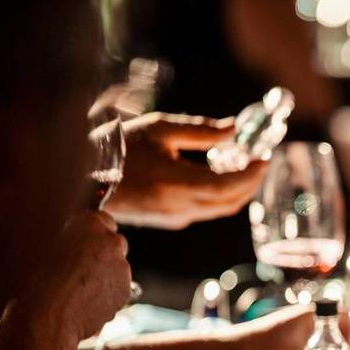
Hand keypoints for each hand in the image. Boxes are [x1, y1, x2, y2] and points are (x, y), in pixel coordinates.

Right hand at [16, 211, 130, 341]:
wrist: (48, 318)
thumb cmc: (38, 281)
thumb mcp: (47, 247)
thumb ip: (71, 238)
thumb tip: (79, 240)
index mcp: (90, 224)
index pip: (102, 219)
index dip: (92, 232)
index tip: (83, 240)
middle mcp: (112, 242)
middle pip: (114, 242)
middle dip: (103, 251)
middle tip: (81, 266)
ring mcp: (122, 267)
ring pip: (118, 266)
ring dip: (105, 273)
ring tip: (80, 289)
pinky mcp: (126, 289)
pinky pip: (119, 286)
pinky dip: (108, 291)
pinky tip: (87, 300)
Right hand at [106, 112, 266, 228]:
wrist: (85, 176)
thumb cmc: (119, 147)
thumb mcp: (160, 129)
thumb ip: (201, 131)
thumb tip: (234, 128)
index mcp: (179, 185)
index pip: (230, 185)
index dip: (252, 173)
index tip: (264, 157)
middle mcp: (181, 208)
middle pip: (231, 202)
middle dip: (251, 183)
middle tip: (260, 161)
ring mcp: (176, 218)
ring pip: (220, 209)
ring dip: (237, 189)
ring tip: (244, 165)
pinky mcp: (170, 221)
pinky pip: (206, 210)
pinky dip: (220, 195)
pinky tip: (220, 175)